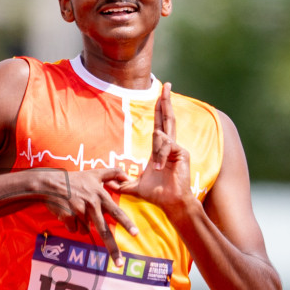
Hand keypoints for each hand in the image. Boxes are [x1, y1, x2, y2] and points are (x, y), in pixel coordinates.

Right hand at [42, 166, 139, 261]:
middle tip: (120, 263)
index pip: (116, 212)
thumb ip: (112, 173)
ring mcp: (79, 211)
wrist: (49, 183)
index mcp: (100, 196)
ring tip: (75, 211)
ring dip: (82, 226)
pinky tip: (67, 213)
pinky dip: (71, 225)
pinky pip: (73, 230)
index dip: (127, 223)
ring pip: (85, 230)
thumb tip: (128, 175)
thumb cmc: (74, 179)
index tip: (135, 234)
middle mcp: (92, 205)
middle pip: (104, 230)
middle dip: (113, 249)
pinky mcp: (68, 216)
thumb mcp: (94, 173)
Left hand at [119, 83, 195, 214]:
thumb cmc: (157, 195)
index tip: (161, 94)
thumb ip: (122, 184)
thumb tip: (107, 182)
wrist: (171, 203)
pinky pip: (166, 144)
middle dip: (166, 101)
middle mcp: (169, 145)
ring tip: (157, 169)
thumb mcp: (134, 187)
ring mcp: (177, 148)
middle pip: (167, 118)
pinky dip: (160, 155)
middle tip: (167, 85)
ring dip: (156, 152)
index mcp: (160, 149)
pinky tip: (161, 167)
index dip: (160, 109)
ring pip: (161, 135)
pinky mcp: (182, 152)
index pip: (159, 124)